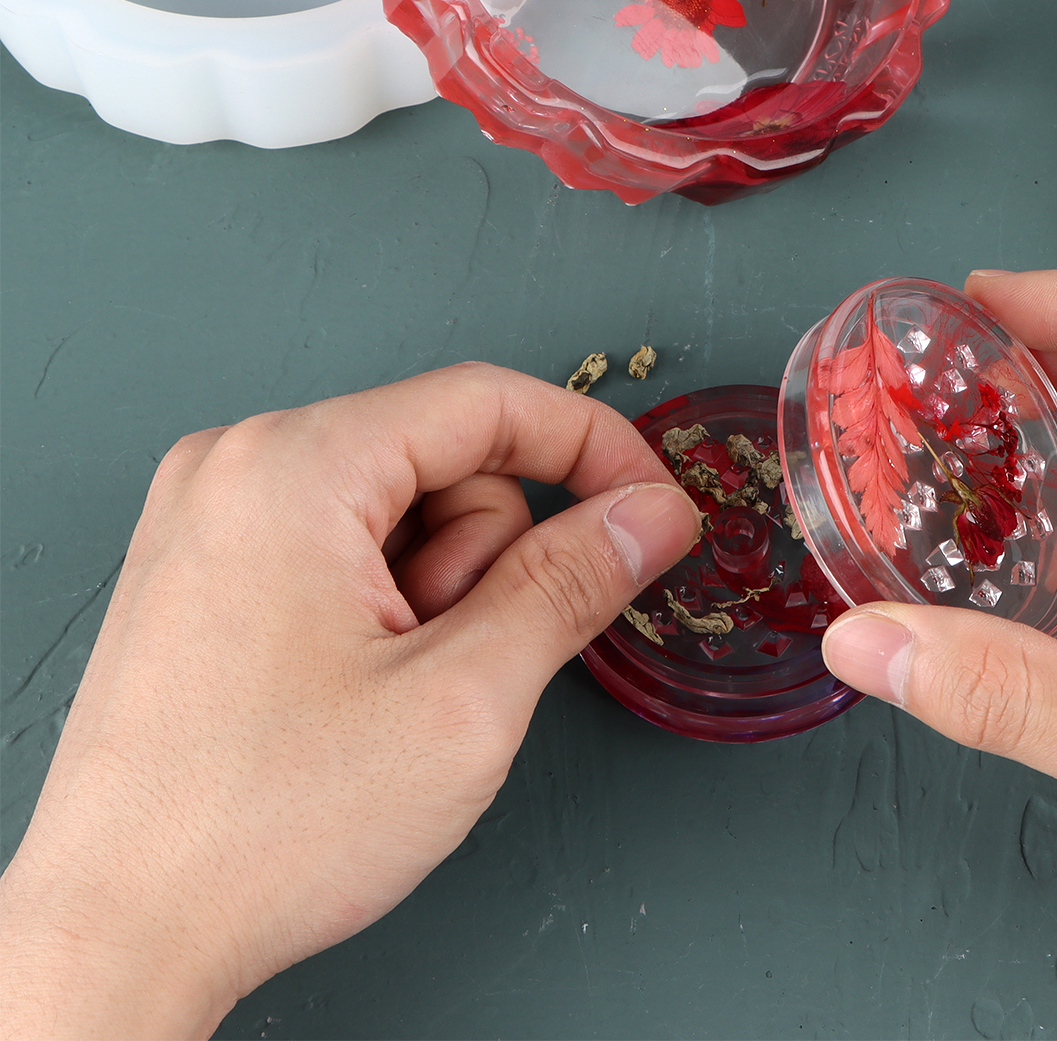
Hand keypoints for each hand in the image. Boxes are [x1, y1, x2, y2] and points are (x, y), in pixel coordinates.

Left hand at [0, 364, 697, 1039]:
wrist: (115, 942)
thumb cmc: (258, 831)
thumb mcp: (463, 699)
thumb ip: (572, 581)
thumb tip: (651, 512)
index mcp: (293, 465)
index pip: (486, 401)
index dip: (594, 449)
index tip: (655, 509)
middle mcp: (239, 465)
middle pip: (444, 460)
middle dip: (485, 561)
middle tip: (454, 666)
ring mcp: (212, 516)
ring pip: (400, 510)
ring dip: (436, 595)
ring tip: (391, 693)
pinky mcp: (207, 568)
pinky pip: (345, 546)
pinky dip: (386, 608)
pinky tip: (353, 692)